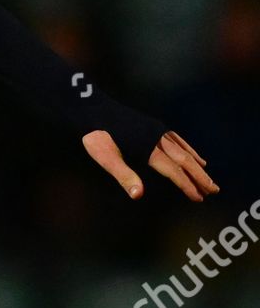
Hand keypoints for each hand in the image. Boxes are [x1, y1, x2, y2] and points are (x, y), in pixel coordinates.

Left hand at [82, 128, 217, 202]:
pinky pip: (178, 140)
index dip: (187, 185)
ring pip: (184, 151)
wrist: (92, 110)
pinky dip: (189, 150)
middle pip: (184, 161)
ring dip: (197, 166)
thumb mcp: (106, 158)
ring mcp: (157, 131)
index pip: (173, 171)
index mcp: (148, 149)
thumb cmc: (96, 136)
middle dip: (200, 177)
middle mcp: (157, 138)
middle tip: (214, 190)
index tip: (199, 197)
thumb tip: (138, 195)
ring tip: (208, 178)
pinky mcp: (153, 126)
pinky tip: (196, 156)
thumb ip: (124, 175)